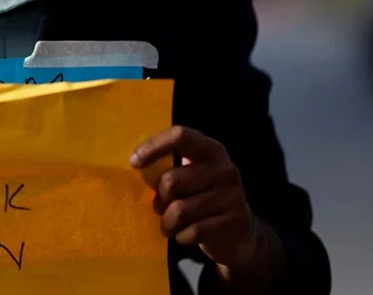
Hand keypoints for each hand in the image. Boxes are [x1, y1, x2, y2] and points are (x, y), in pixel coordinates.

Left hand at [130, 126, 257, 268]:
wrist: (239, 234)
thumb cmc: (202, 199)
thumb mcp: (191, 176)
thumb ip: (169, 168)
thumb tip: (135, 166)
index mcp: (211, 150)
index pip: (180, 136)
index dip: (153, 146)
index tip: (134, 163)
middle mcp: (225, 169)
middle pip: (171, 181)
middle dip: (159, 200)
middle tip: (160, 207)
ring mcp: (233, 195)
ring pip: (179, 210)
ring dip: (167, 223)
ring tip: (170, 225)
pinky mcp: (235, 222)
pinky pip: (193, 231)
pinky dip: (182, 236)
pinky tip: (186, 235)